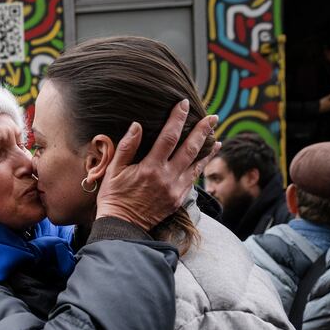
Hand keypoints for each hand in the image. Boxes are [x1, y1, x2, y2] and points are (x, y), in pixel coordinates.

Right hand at [95, 99, 218, 230]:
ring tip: (216, 135)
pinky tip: (206, 157)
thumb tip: (137, 125)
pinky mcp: (178, 198)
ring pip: (197, 164)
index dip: (177, 118)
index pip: (168, 137)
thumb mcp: (113, 170)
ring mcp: (176, 189)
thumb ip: (126, 147)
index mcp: (150, 168)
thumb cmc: (114, 196)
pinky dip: (202, 165)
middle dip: (203, 130)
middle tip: (213, 116)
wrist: (122, 225)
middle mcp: (167, 177)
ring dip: (208, 148)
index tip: (182, 104)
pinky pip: (194, 178)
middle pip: (191, 148)